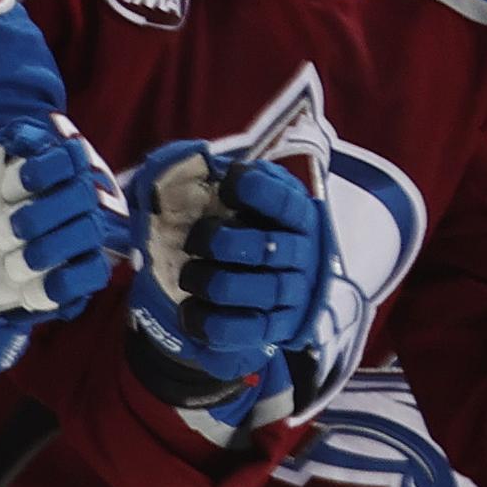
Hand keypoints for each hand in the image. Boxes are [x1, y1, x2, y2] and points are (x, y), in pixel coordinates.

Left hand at [123, 141, 330, 383]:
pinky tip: (189, 310)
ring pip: (260, 291)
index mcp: (292, 214)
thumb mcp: (197, 197)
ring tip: (189, 276)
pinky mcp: (274, 330)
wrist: (215, 296)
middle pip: (268, 248)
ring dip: (211, 282)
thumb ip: (185, 170)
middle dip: (220, 242)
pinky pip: (247, 331)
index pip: (285, 200)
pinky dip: (210, 322)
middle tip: (194, 241)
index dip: (257, 190)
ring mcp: (291, 294)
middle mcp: (301, 253)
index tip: (227, 183)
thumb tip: (191, 154)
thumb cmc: (215, 232)